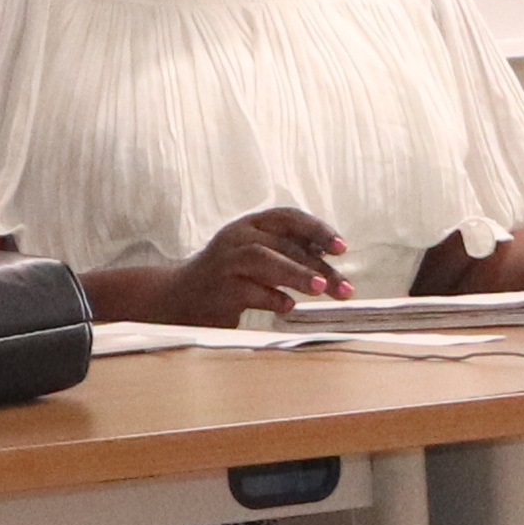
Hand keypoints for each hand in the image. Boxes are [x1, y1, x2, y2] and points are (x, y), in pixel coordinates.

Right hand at [161, 208, 352, 324]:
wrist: (180, 296)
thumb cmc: (228, 275)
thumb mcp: (256, 254)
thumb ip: (286, 251)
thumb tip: (329, 258)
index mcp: (250, 225)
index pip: (288, 218)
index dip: (317, 230)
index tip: (341, 247)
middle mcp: (238, 237)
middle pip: (283, 244)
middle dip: (318, 265)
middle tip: (343, 286)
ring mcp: (226, 262)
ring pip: (265, 260)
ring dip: (296, 273)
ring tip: (319, 288)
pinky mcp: (220, 288)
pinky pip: (251, 291)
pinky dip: (272, 298)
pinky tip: (288, 307)